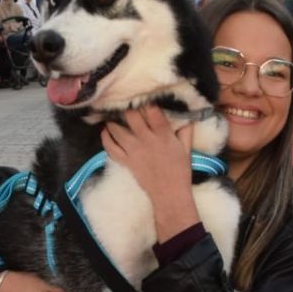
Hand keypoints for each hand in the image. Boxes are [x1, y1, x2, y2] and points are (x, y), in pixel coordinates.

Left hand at [102, 106, 196, 237]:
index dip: (146, 101)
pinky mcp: (126, 161)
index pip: (151, 111)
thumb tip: (186, 116)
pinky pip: (111, 148)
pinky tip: (105, 132)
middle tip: (125, 105)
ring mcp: (133, 150)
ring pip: (117, 130)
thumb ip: (186, 131)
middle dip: (128, 108)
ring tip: (112, 116)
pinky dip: (106, 138)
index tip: (143, 98)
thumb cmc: (180, 171)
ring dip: (113, 121)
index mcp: (163, 134)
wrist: (169, 194)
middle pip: (131, 116)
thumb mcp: (187, 149)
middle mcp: (146, 139)